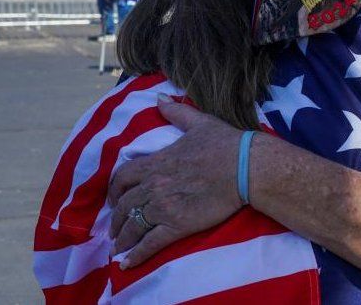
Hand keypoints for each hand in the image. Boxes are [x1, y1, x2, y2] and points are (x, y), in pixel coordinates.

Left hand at [107, 96, 243, 268]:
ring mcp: (165, 206)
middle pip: (123, 205)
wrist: (247, 167)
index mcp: (158, 162)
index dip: (113, 191)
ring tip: (119, 247)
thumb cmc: (227, 144)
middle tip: (115, 228)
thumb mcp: (200, 122)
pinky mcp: (178, 225)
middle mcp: (155, 185)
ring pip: (132, 225)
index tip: (114, 200)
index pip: (122, 177)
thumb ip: (177, 112)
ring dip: (122, 238)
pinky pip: (149, 243)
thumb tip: (159, 98)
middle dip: (116, 219)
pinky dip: (135, 255)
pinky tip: (127, 263)